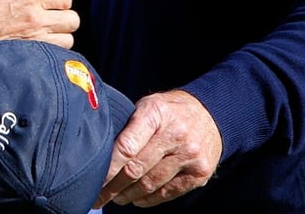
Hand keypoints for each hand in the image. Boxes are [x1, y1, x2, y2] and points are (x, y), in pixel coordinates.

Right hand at [0, 0, 77, 49]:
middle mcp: (36, 16)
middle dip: (63, 20)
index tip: (50, 5)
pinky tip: (37, 50)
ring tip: (42, 37)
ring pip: (67, 40)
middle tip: (49, 22)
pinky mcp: (30, 57)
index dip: (59, 1)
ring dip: (59, 38)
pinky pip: (55, 56)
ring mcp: (35, 39)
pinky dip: (50, 53)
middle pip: (73, 20)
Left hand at [95, 90, 221, 207]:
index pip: (126, 146)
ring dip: (128, 195)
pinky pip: (168, 192)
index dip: (108, 167)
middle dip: (113, 186)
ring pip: (150, 184)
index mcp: (156, 113)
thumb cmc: (169, 110)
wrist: (212, 113)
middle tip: (98, 195)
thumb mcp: (148, 105)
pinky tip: (136, 198)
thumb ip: (128, 125)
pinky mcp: (200, 173)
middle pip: (136, 169)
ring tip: (115, 197)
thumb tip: (99, 151)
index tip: (93, 179)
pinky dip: (148, 199)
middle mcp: (176, 134)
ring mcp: (190, 156)